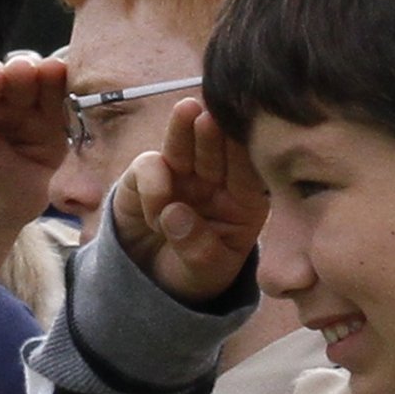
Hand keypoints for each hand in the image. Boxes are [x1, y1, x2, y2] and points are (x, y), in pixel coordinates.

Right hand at [0, 52, 70, 231]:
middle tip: (22, 72)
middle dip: (23, 70)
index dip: (59, 79)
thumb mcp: (19, 195)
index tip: (56, 73)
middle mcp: (21, 99)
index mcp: (53, 117)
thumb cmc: (9, 198)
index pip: (62, 90)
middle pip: (26, 72)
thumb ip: (3, 168)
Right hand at [110, 104, 267, 304]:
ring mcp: (181, 175)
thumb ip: (197, 248)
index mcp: (244, 202)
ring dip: (184, 130)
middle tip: (213, 116)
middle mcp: (214, 182)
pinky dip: (152, 184)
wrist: (154, 282)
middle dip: (215, 133)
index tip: (243, 139)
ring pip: (183, 147)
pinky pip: (150, 168)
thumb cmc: (195, 273)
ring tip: (186, 111)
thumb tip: (173, 214)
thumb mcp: (206, 273)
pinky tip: (155, 213)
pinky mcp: (147, 176)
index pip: (247, 173)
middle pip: (216, 151)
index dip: (243, 155)